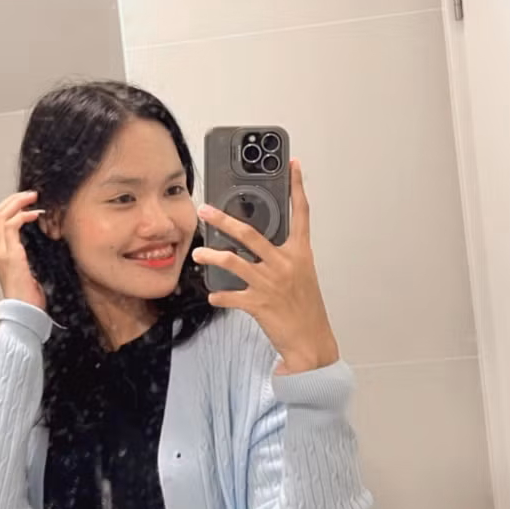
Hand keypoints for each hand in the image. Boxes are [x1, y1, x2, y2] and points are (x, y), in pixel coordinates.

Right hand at [0, 192, 45, 309]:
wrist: (25, 312)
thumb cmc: (29, 296)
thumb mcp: (28, 270)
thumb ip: (27, 254)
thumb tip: (41, 241)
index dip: (10, 207)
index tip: (27, 202)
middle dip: (12, 200)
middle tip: (31, 194)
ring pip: (0, 216)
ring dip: (17, 203)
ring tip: (33, 198)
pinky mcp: (9, 255)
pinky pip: (11, 226)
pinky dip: (23, 216)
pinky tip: (35, 215)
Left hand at [193, 160, 338, 373]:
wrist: (311, 343)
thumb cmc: (306, 309)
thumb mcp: (302, 275)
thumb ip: (284, 256)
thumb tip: (261, 244)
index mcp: (300, 254)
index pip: (301, 214)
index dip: (297, 187)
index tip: (293, 165)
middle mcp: (285, 264)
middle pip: (251, 234)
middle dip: (224, 220)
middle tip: (206, 210)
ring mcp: (271, 283)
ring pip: (233, 262)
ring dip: (211, 257)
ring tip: (198, 254)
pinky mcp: (258, 304)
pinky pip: (230, 296)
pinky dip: (219, 296)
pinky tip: (213, 295)